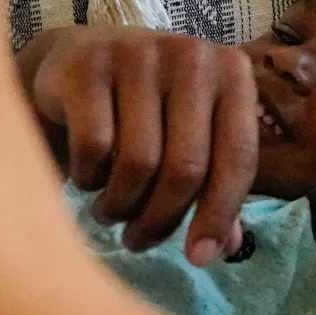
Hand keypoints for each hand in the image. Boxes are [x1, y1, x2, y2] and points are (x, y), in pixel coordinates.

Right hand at [20, 24, 255, 261]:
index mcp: (233, 73)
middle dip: (160, 220)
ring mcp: (138, 55)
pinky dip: (88, 178)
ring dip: (120, 206)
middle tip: (138, 240)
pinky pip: (93, 148)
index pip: (239, 157)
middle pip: (186, 168)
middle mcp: (192, 56)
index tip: (198, 259)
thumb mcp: (190, 137)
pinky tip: (86, 178)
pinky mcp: (87, 66)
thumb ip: (214, 186)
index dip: (220, 215)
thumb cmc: (149, 107)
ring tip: (111, 211)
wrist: (76, 57)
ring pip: (138, 163)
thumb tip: (226, 248)